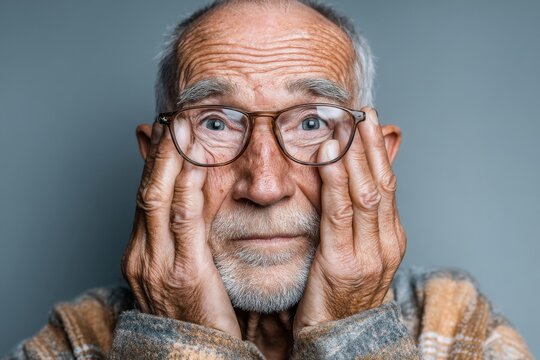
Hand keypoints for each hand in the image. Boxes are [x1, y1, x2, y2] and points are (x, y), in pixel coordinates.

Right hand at [121, 121, 240, 337]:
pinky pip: (184, 222)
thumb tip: (195, 204)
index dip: (157, 159)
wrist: (196, 357)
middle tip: (174, 113)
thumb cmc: (197, 313)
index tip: (170, 127)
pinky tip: (196, 162)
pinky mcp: (183, 274)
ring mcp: (158, 264)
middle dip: (160, 149)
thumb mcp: (186, 269)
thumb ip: (186, 235)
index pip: (148, 194)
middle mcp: (143, 254)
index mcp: (143, 252)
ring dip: (171, 158)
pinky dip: (187, 188)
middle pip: (148, 189)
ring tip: (182, 124)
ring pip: (159, 198)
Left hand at [293, 108, 405, 334]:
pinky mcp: (344, 264)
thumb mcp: (353, 251)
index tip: (366, 120)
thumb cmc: (339, 293)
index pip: (387, 183)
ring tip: (344, 122)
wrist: (338, 339)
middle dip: (369, 144)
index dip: (377, 150)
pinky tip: (326, 154)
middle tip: (358, 110)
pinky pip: (339, 212)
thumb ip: (353, 218)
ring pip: (365, 191)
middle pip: (381, 182)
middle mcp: (386, 242)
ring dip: (354, 153)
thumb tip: (346, 182)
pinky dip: (335, 179)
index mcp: (390, 237)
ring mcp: (369, 254)